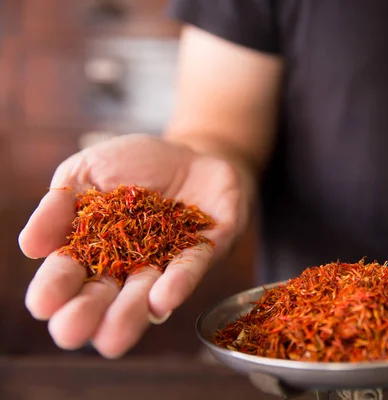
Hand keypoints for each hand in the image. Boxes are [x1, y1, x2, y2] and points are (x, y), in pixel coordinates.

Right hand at [19, 133, 252, 357]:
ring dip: (130, 313)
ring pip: (146, 292)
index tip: (42, 304)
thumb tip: (30, 246)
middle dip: (87, 314)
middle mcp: (128, 264)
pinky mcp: (204, 250)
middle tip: (71, 332)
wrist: (189, 153)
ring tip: (112, 338)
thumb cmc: (132, 165)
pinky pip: (189, 268)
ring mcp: (166, 260)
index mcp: (91, 248)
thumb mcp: (86, 172)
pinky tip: (162, 298)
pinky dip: (177, 283)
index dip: (54, 289)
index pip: (68, 273)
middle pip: (105, 295)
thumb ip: (59, 204)